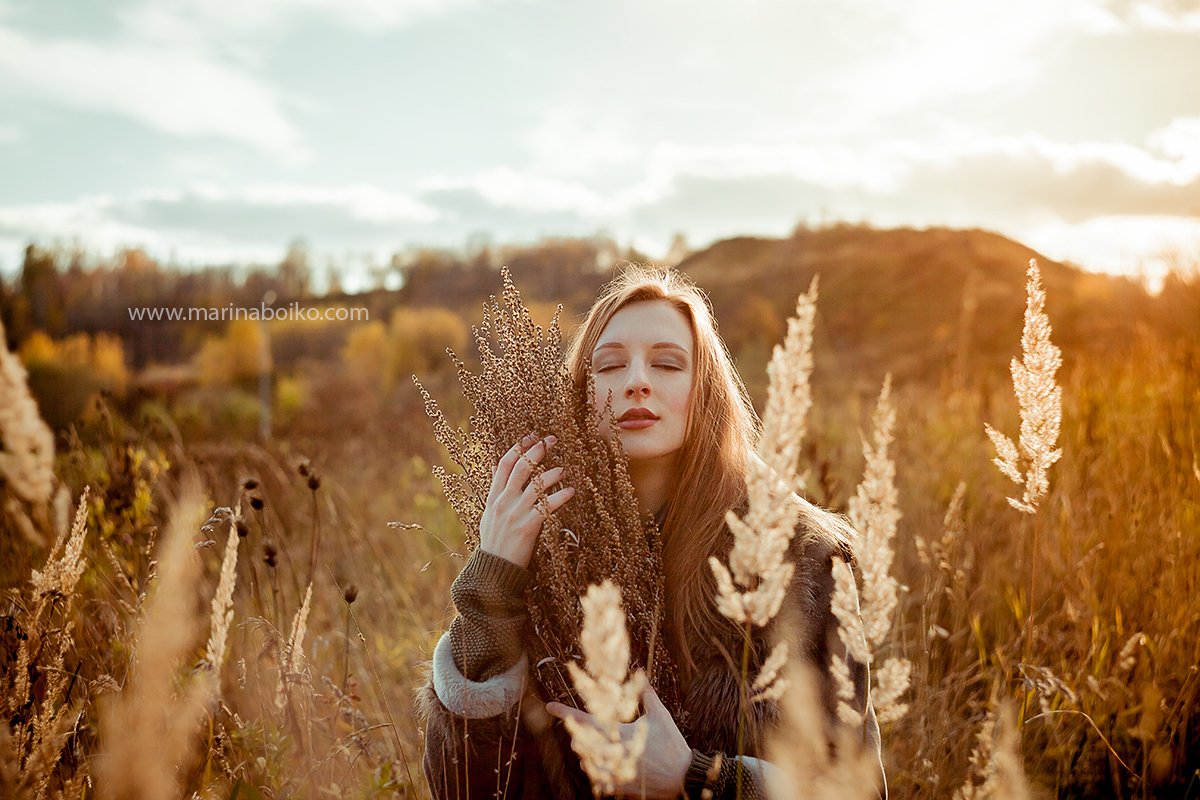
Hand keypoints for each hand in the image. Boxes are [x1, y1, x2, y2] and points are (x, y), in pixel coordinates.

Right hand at [479, 433, 574, 568]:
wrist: (494, 569)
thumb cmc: (494, 542)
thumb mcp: (489, 514)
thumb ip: (495, 492)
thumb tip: (495, 470)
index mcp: (494, 498)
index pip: (504, 465)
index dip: (518, 449)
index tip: (530, 437)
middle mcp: (503, 502)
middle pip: (521, 469)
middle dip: (537, 451)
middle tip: (551, 440)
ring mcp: (515, 514)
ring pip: (536, 485)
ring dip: (552, 474)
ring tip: (563, 469)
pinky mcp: (527, 527)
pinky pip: (547, 507)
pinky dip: (560, 497)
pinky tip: (571, 491)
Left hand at [546, 683, 690, 799]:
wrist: (683, 776)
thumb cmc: (672, 743)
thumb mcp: (660, 716)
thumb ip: (646, 694)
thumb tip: (639, 671)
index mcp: (622, 732)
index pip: (587, 720)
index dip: (566, 712)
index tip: (550, 706)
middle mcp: (615, 752)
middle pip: (581, 743)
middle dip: (579, 736)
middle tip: (583, 732)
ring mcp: (616, 771)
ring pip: (586, 762)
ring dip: (587, 754)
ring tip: (596, 749)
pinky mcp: (620, 786)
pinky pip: (598, 780)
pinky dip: (597, 772)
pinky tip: (603, 766)